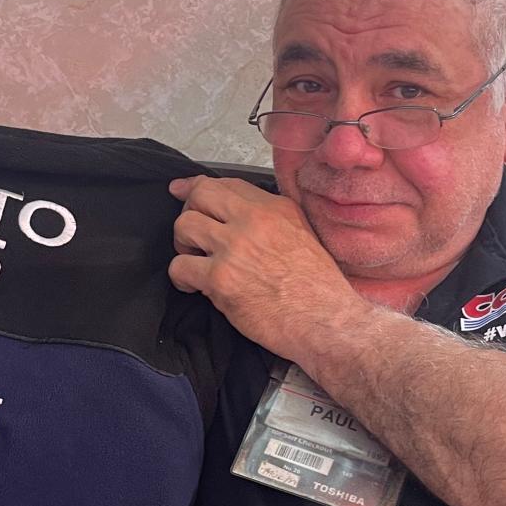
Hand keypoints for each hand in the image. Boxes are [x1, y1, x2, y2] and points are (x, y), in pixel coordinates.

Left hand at [168, 174, 365, 361]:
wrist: (325, 321)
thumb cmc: (316, 288)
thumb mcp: (301, 234)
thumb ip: (268, 219)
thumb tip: (233, 213)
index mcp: (274, 208)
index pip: (226, 183)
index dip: (196, 186)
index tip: (182, 189)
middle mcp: (253, 221)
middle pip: (199, 195)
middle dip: (189, 212)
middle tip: (195, 236)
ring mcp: (235, 248)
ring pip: (184, 226)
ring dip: (183, 244)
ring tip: (196, 261)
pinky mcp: (221, 279)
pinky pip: (179, 267)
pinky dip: (182, 278)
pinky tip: (195, 287)